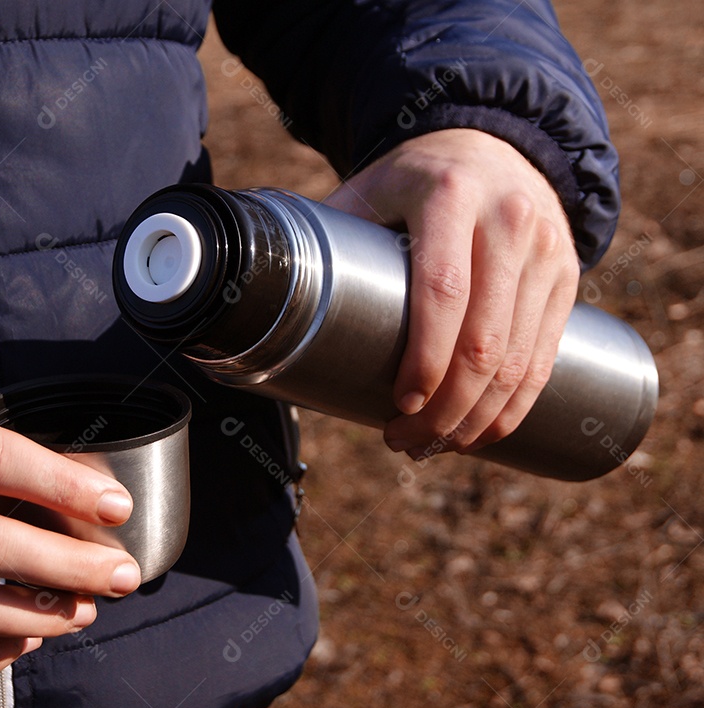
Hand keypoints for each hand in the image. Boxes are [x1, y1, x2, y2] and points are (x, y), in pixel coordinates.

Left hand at [325, 129, 579, 456]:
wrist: (492, 143)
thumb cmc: (410, 180)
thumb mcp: (367, 189)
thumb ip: (326, 236)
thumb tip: (258, 299)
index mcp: (449, 196)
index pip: (443, 290)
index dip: (424, 358)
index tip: (400, 404)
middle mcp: (509, 220)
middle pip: (484, 339)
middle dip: (445, 408)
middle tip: (404, 440)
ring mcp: (547, 250)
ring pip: (521, 358)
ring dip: (478, 418)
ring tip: (433, 445)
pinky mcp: (567, 277)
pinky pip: (546, 356)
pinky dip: (517, 406)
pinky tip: (484, 432)